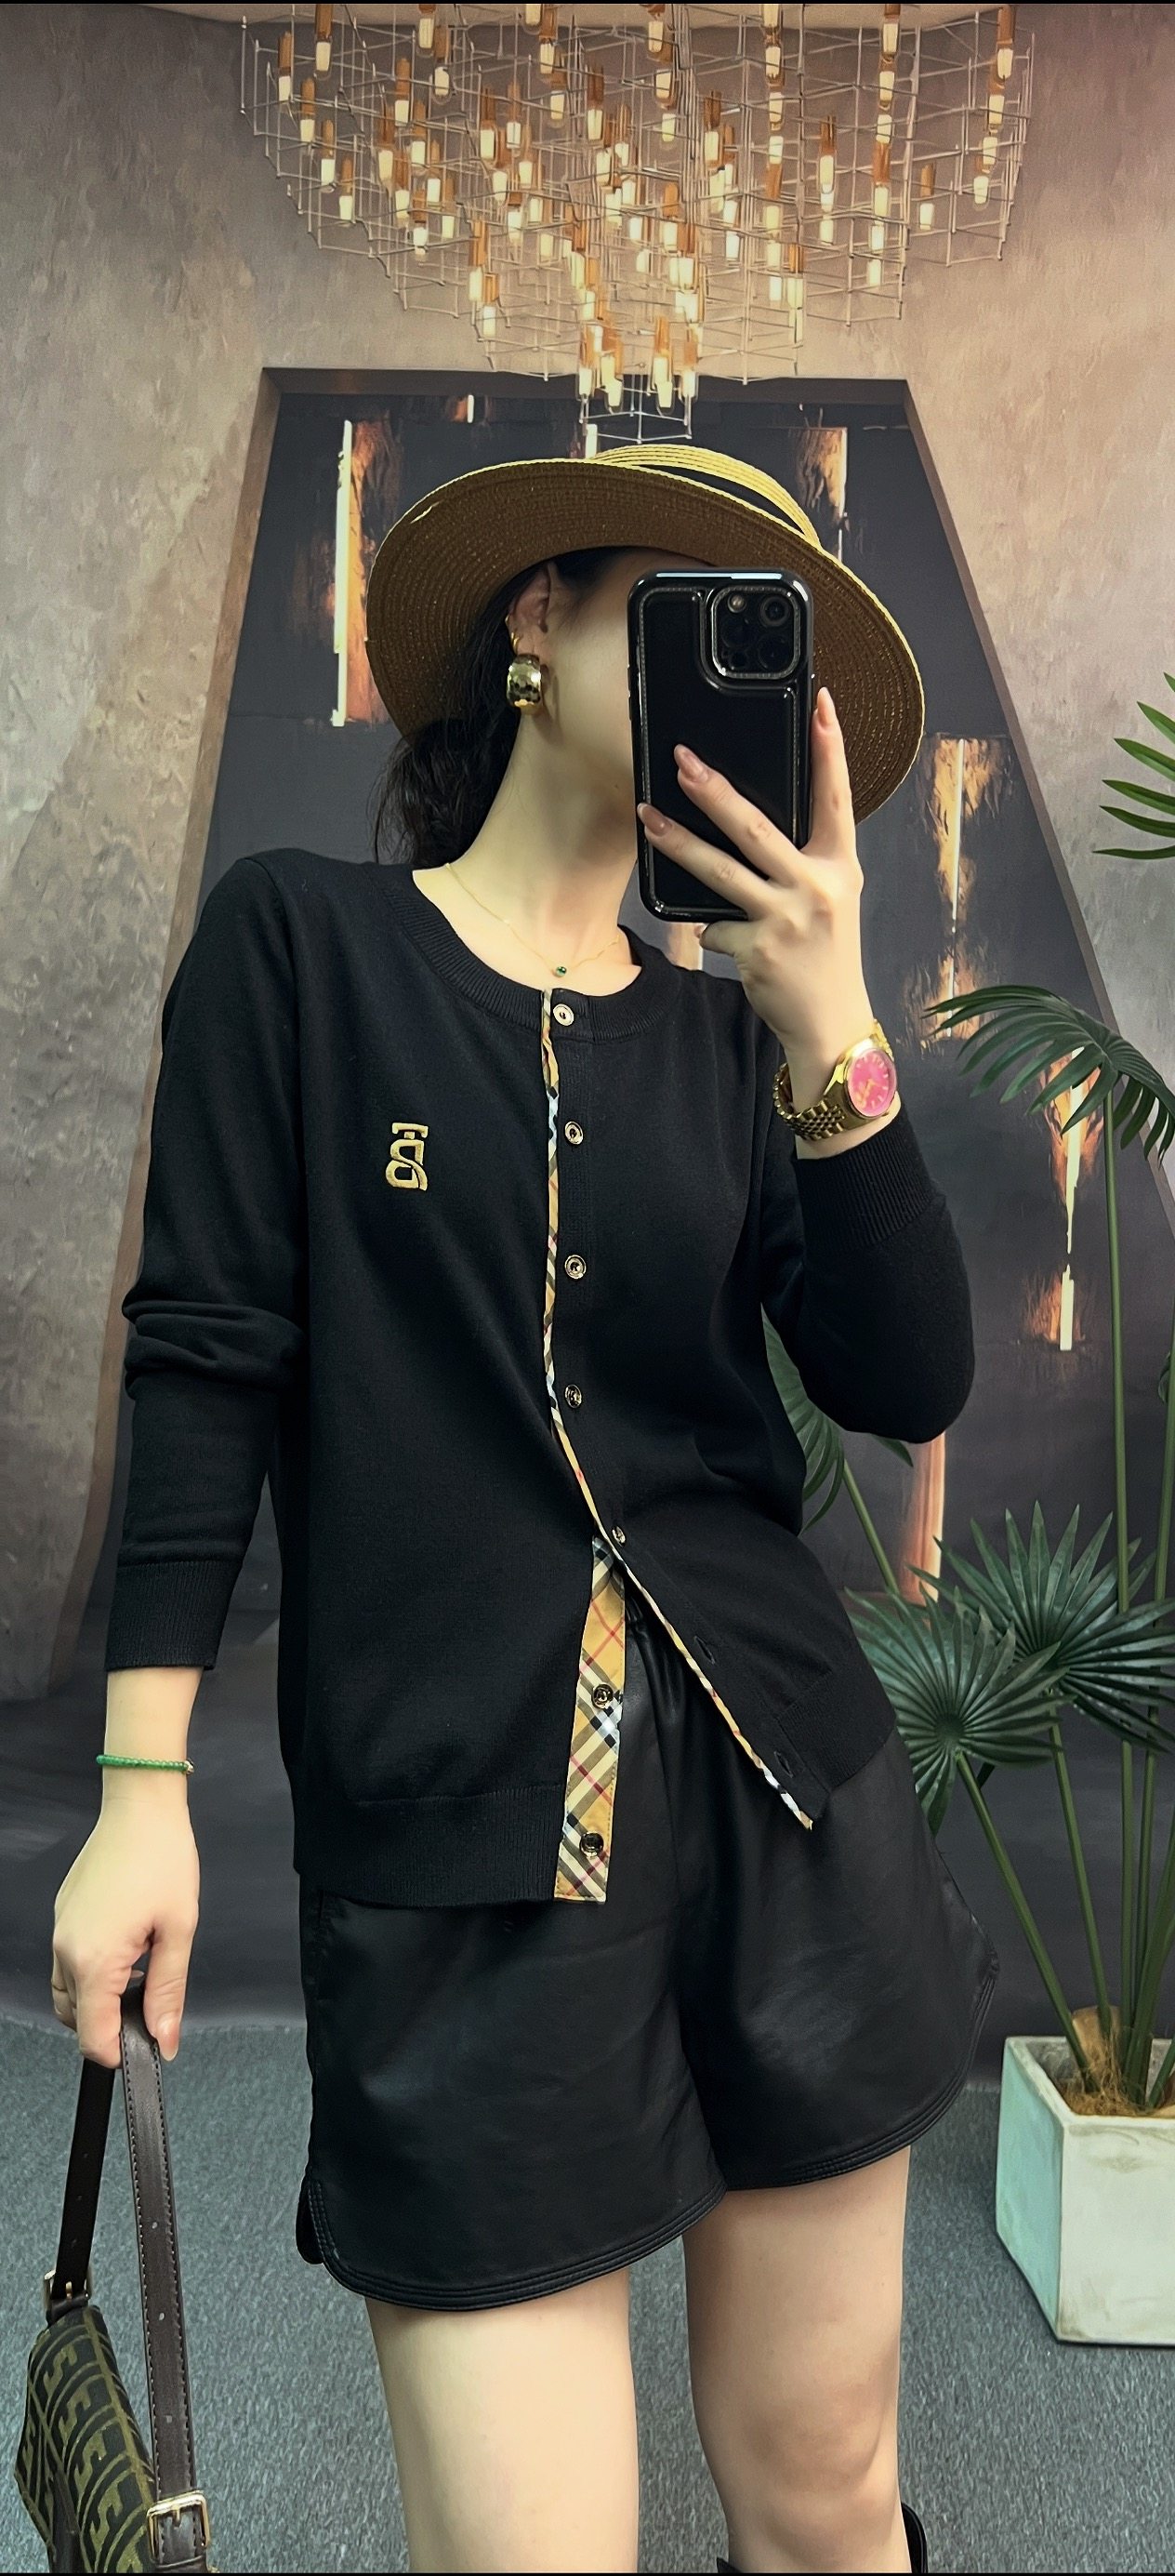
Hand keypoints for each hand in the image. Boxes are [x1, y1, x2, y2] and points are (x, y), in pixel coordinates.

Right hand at [51, 1804, 199, 2068]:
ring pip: (68, 1992)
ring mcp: (61, 1931)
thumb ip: (168, 1993)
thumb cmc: (162, 1859)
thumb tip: (165, 2038)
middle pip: (74, 2019)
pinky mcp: (64, 1915)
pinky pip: (68, 1961)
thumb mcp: (178, 1931)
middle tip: (149, 2005)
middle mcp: (67, 1949)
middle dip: (108, 2025)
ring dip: (98, 1999)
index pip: (92, 2037)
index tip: (146, 2045)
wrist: (141, 1808)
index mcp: (93, 1960)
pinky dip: (91, 1971)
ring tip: (139, 1973)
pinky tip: (126, 1950)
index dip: (120, 2052)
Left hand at [636, 685, 875, 1068]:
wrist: (830, 1022)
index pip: (836, 797)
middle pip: (757, 828)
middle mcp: (816, 887)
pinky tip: (736, 945)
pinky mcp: (757, 949)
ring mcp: (786, 918)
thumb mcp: (830, 899)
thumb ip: (802, 861)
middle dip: (715, 791)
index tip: (820, 703)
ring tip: (646, 816)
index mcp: (839, 866)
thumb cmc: (825, 954)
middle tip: (682, 759)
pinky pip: (715, 927)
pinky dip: (715, 932)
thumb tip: (743, 824)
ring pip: (720, 872)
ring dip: (678, 842)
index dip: (830, 748)